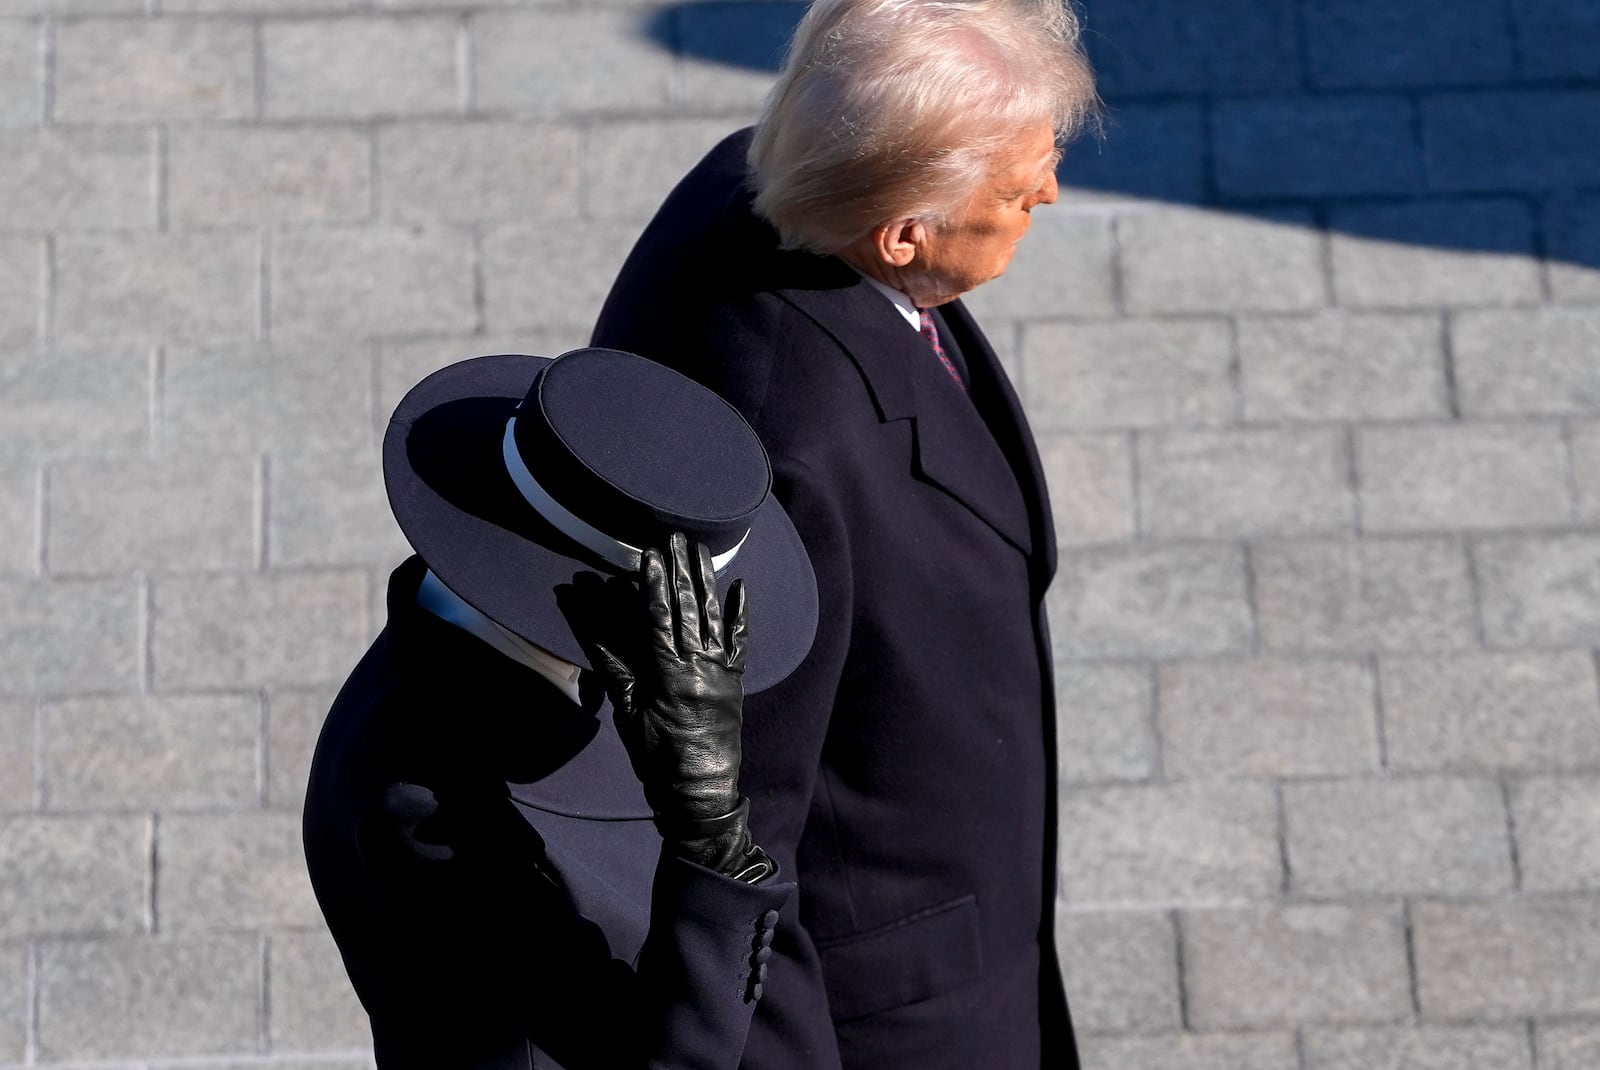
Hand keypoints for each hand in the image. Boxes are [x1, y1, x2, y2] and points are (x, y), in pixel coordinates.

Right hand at [587, 534, 769, 878]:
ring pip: (714, 618)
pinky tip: (741, 587)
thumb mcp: (628, 713)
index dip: (653, 584)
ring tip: (701, 550)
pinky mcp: (737, 682)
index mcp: (670, 674)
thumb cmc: (656, 758)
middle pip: (688, 609)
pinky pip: (741, 642)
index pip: (659, 618)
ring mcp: (723, 672)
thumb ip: (613, 666)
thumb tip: (590, 626)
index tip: (649, 554)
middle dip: (681, 570)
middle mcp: (701, 666)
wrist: (700, 792)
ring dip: (707, 581)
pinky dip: (741, 614)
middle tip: (676, 535)